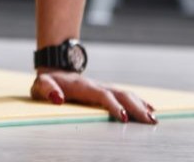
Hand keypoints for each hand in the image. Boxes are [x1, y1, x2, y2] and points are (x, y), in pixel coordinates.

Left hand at [30, 69, 157, 123]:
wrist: (53, 72)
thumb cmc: (46, 83)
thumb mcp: (40, 85)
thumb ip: (47, 90)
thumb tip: (58, 99)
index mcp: (82, 86)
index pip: (101, 95)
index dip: (112, 105)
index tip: (123, 118)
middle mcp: (96, 85)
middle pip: (120, 94)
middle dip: (135, 107)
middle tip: (149, 121)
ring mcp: (102, 88)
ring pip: (126, 94)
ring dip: (141, 105)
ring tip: (154, 119)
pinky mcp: (106, 91)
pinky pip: (125, 95)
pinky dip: (139, 101)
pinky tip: (150, 109)